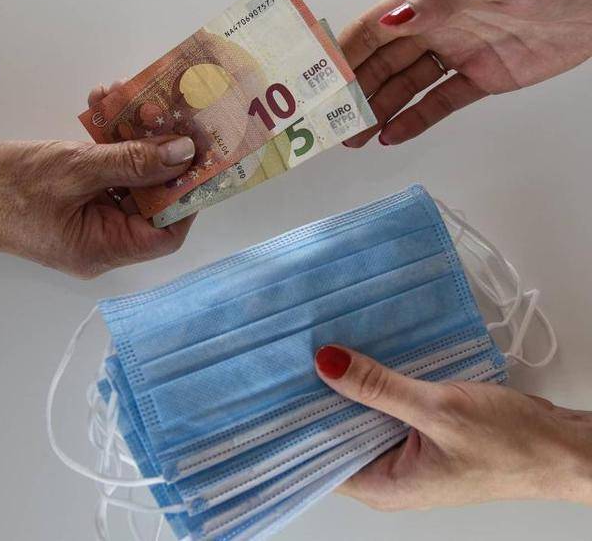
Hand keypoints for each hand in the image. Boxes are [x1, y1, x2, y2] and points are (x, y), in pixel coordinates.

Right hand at [0, 81, 195, 276]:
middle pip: (151, 200)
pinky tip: (105, 105)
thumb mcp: (77, 169)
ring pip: (130, 178)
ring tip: (132, 99)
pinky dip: (109, 140)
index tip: (198, 159)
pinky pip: (106, 169)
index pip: (166, 233)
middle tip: (169, 116)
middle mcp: (104, 238)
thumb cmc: (7, 189)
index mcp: (105, 248)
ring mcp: (91, 217)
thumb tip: (184, 154)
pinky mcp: (79, 196)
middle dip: (160, 154)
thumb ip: (134, 162)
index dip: (188, 197)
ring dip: (133, 138)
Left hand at [314, 345, 591, 508]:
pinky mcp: (420, 432)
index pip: (319, 456)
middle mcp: (388, 473)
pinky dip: (375, 384)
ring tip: (316, 348)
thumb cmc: (510, 444)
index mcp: (384, 485)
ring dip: (347, 386)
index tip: (273, 387)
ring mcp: (405, 452)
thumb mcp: (438, 410)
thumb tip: (326, 363)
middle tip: (288, 356)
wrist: (561, 446)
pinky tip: (360, 355)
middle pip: (336, 433)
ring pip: (361, 416)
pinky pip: (385, 406)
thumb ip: (379, 387)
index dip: (294, 422)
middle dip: (317, 397)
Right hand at [340, 0, 591, 145]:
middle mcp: (439, 25)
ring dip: (378, 111)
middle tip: (332, 121)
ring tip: (354, 137)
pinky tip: (393, 135)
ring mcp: (458, 53)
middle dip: (354, 92)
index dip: (343, 52)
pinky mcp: (482, 79)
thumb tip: (394, 20)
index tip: (317, 80)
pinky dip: (415, 121)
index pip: (375, 27)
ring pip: (406, 88)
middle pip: (383, 64)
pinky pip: (440, 104)